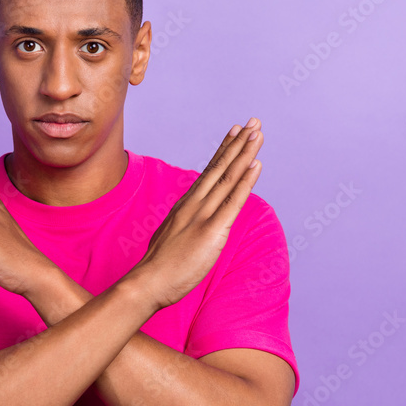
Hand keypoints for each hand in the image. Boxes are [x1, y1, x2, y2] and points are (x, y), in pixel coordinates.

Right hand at [130, 118, 263, 309]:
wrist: (148, 282)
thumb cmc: (158, 268)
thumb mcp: (170, 238)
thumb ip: (181, 226)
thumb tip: (187, 224)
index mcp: (186, 206)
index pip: (209, 172)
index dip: (224, 151)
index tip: (236, 133)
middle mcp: (194, 204)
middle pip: (220, 167)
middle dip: (238, 143)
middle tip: (253, 122)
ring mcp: (203, 215)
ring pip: (228, 177)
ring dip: (244, 153)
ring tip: (258, 133)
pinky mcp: (212, 230)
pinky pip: (233, 201)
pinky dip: (246, 180)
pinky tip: (256, 165)